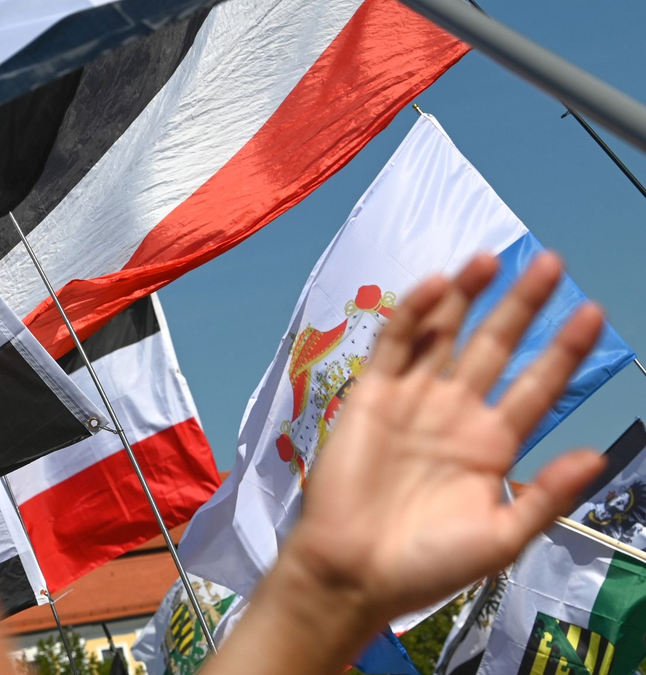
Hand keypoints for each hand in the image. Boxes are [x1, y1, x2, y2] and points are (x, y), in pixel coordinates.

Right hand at [286, 252, 605, 621]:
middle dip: (522, 306)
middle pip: (496, 346)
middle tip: (551, 263)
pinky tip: (437, 285)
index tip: (594, 313)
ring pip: (445, 334)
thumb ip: (546, 494)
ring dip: (467, 296)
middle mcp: (456, 413)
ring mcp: (413, 400)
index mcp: (493, 445)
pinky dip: (413, 313)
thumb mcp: (501, 537)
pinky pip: (394, 344)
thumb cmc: (428, 564)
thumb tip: (597, 454)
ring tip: (491, 258)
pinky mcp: (371, 395)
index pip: (538, 386)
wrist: (354, 572)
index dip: (564, 350)